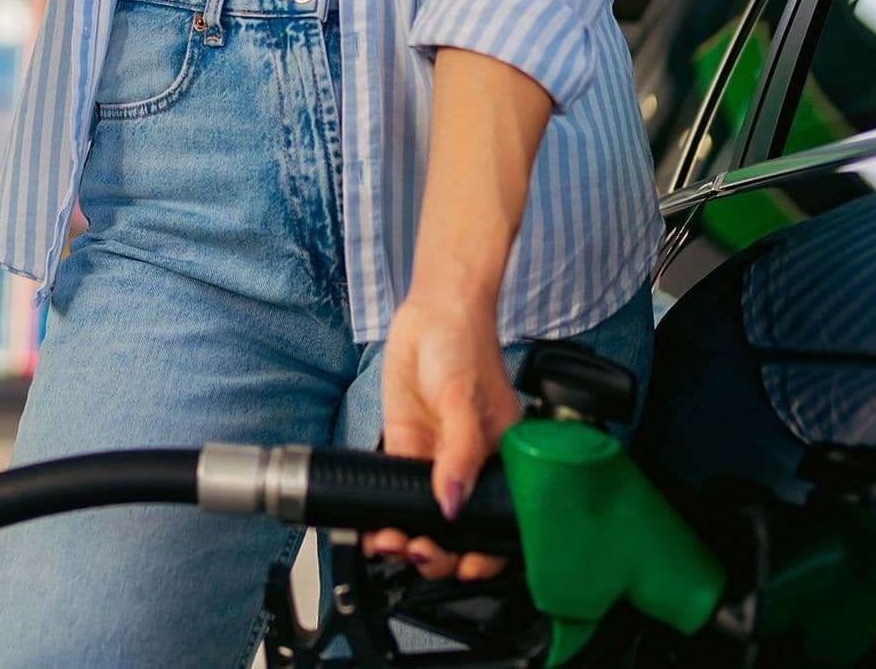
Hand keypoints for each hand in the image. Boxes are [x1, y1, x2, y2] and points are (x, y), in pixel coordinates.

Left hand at [359, 292, 520, 581]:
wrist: (431, 310)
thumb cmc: (463, 343)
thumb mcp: (463, 397)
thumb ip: (460, 452)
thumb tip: (453, 504)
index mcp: (502, 456)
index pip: (497, 518)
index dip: (483, 551)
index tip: (462, 564)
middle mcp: (471, 464)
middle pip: (459, 529)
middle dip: (439, 552)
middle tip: (417, 551)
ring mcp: (438, 459)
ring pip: (426, 518)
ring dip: (408, 540)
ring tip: (388, 543)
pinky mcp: (409, 448)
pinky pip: (399, 493)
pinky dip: (386, 516)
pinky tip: (373, 529)